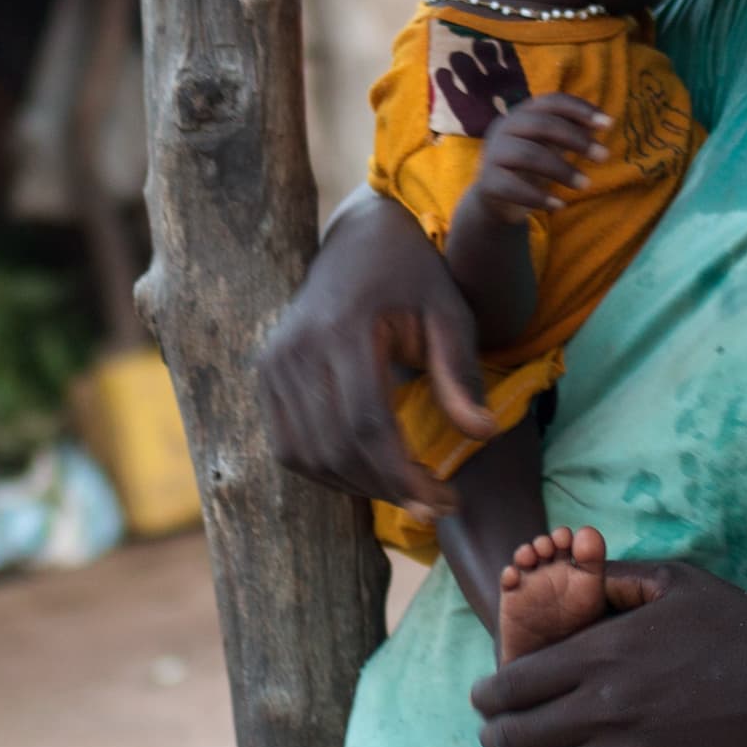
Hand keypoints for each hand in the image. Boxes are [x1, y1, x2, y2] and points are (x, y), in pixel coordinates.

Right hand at [255, 199, 485, 519]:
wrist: (358, 242)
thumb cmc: (414, 278)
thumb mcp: (450, 313)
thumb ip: (459, 373)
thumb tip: (482, 435)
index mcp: (344, 328)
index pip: (367, 424)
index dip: (404, 475)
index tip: (443, 502)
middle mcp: (298, 348)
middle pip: (336, 447)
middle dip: (387, 489)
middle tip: (433, 505)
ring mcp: (274, 362)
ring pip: (308, 455)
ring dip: (357, 486)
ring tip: (404, 490)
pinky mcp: (265, 374)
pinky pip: (287, 445)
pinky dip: (326, 471)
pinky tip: (366, 473)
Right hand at [457, 94, 612, 224]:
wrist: (496, 199)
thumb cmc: (531, 165)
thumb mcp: (551, 145)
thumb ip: (572, 132)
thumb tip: (603, 123)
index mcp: (521, 113)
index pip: (551, 101)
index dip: (580, 109)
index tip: (608, 124)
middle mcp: (503, 128)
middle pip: (540, 124)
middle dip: (576, 139)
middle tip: (604, 156)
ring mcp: (492, 154)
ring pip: (528, 155)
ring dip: (562, 169)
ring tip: (586, 184)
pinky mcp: (487, 182)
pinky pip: (513, 188)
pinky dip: (539, 197)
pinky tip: (559, 206)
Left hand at [468, 563, 746, 746]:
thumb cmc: (739, 629)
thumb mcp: (676, 581)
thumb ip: (615, 577)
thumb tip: (572, 572)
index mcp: (600, 653)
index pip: (509, 685)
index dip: (489, 697)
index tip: (489, 702)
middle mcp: (604, 708)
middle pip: (513, 738)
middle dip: (499, 739)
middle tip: (504, 739)